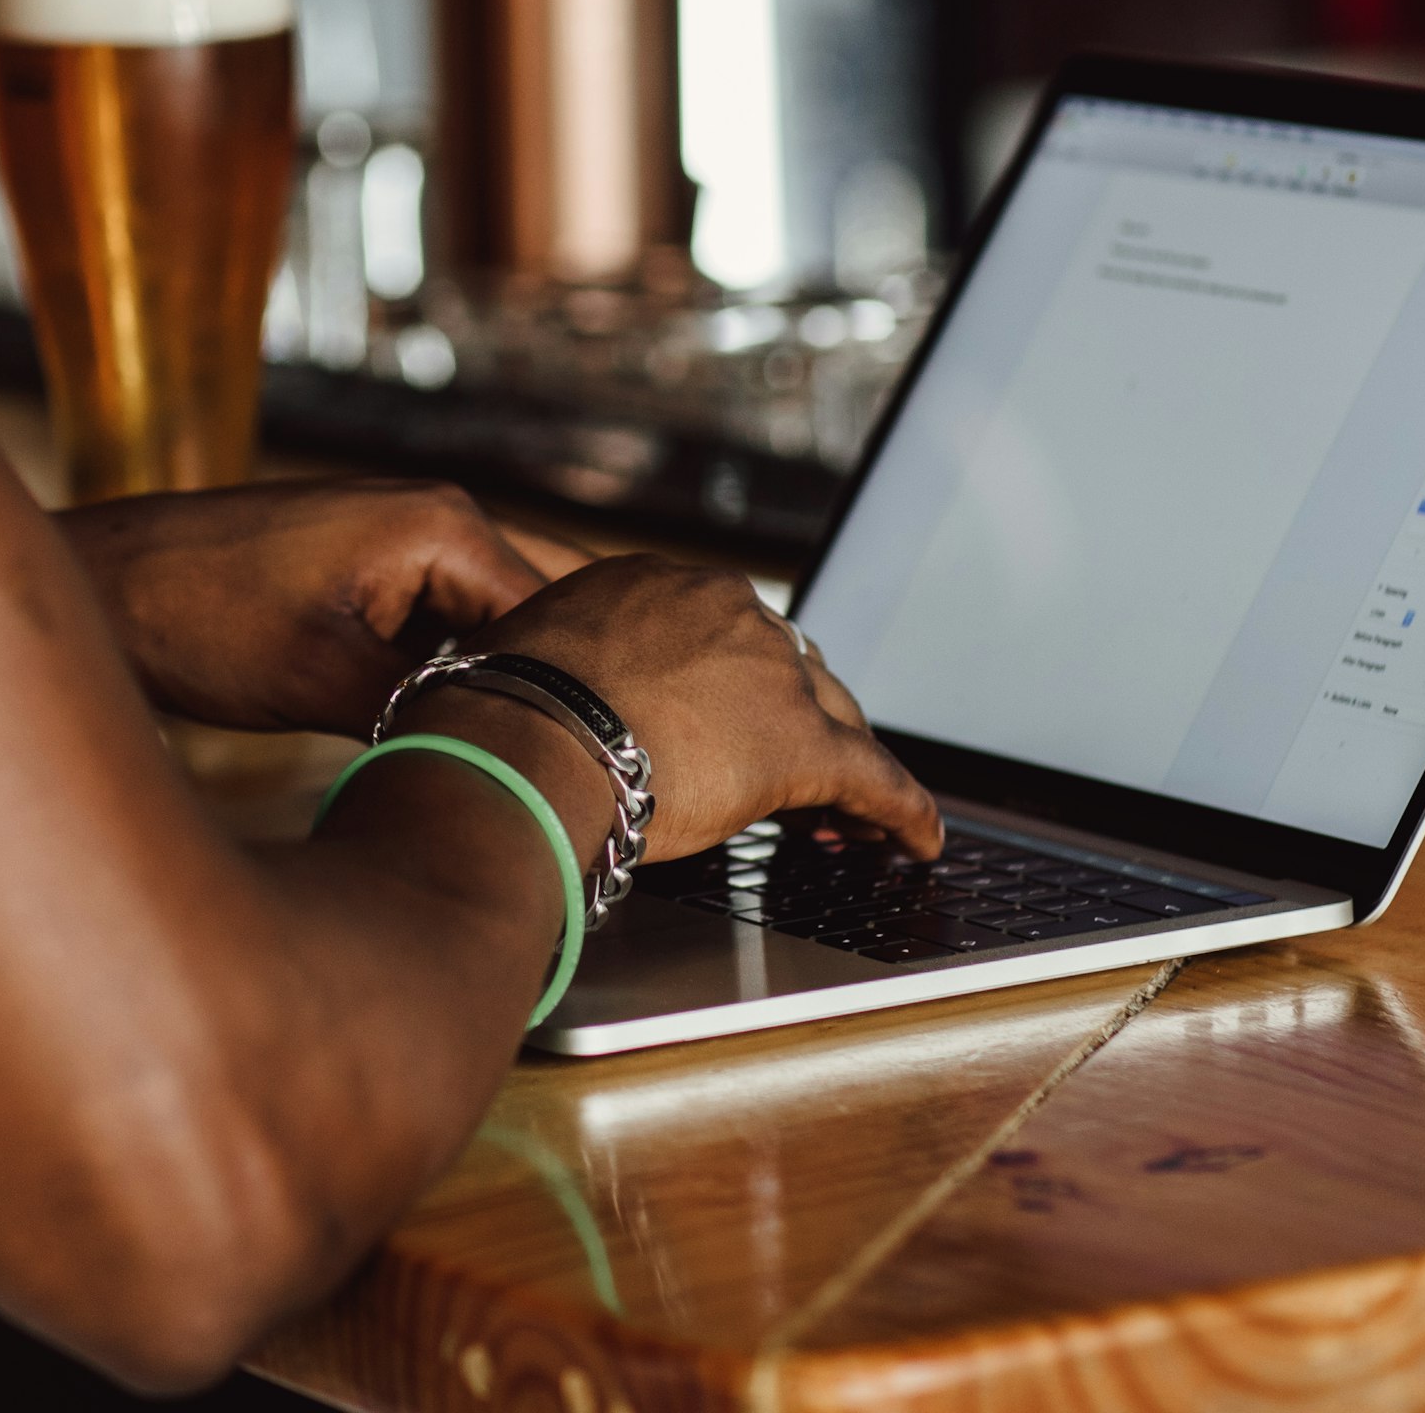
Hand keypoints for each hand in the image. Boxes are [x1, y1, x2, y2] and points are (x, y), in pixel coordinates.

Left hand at [55, 479, 583, 735]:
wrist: (103, 586)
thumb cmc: (197, 619)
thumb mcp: (325, 680)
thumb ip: (430, 712)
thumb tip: (506, 765)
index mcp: (442, 524)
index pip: (559, 619)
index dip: (576, 700)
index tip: (586, 778)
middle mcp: (437, 519)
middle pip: (540, 617)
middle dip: (552, 690)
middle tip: (574, 780)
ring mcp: (402, 547)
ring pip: (492, 632)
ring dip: (499, 691)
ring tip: (522, 772)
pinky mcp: (369, 580)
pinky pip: (443, 634)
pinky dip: (454, 684)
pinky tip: (456, 744)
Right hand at [409, 557, 942, 863]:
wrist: (528, 737)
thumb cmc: (509, 711)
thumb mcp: (538, 660)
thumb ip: (572, 671)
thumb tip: (553, 706)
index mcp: (661, 584)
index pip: (725, 635)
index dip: (739, 688)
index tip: (735, 721)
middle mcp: (728, 610)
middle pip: (789, 670)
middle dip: (799, 722)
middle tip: (799, 779)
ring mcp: (772, 671)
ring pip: (833, 720)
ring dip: (842, 770)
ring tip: (850, 820)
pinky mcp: (804, 743)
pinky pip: (874, 779)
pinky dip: (901, 811)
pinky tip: (915, 841)